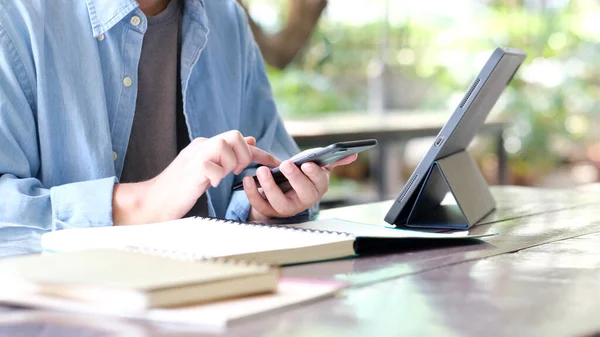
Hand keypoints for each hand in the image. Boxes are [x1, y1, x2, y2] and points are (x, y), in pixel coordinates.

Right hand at [113, 131, 279, 224]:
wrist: (152, 202)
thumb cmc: (179, 190)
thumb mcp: (209, 170)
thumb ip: (228, 156)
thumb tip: (251, 140)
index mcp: (206, 146)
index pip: (240, 141)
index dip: (260, 153)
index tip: (275, 163)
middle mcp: (201, 146)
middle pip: (234, 135)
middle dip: (244, 156)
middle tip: (236, 173)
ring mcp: (196, 155)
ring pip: (226, 145)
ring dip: (231, 164)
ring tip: (221, 178)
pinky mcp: (192, 169)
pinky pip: (214, 166)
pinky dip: (217, 177)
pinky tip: (209, 185)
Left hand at [243, 154, 357, 221]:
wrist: (283, 191)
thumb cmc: (302, 176)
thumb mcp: (316, 167)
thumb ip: (333, 160)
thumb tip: (352, 154)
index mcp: (318, 188)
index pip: (319, 183)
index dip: (314, 174)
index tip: (307, 164)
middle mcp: (304, 201)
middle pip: (302, 194)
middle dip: (294, 179)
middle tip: (285, 164)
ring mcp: (287, 208)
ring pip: (280, 203)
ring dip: (270, 187)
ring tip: (262, 170)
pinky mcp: (270, 211)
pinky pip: (261, 206)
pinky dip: (252, 194)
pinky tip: (246, 179)